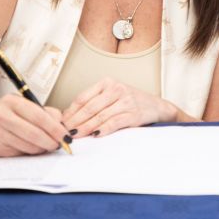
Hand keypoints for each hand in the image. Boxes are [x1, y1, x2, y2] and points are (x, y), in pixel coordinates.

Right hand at [0, 94, 68, 156]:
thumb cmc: (2, 112)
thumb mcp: (22, 105)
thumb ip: (44, 112)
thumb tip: (62, 124)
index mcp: (12, 102)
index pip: (39, 117)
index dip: (55, 129)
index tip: (66, 136)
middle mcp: (2, 116)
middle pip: (34, 134)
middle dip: (50, 142)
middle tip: (58, 145)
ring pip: (27, 146)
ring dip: (40, 148)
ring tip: (45, 145)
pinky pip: (18, 153)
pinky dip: (27, 152)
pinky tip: (29, 147)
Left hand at [61, 78, 176, 137]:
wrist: (156, 106)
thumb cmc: (131, 102)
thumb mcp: (112, 95)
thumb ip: (94, 102)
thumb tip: (70, 116)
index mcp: (108, 82)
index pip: (83, 97)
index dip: (70, 111)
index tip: (62, 122)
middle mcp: (116, 89)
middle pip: (90, 107)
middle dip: (75, 122)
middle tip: (65, 132)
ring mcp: (126, 101)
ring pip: (100, 116)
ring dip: (85, 128)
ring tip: (76, 136)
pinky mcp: (133, 114)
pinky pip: (114, 122)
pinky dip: (103, 129)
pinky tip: (95, 135)